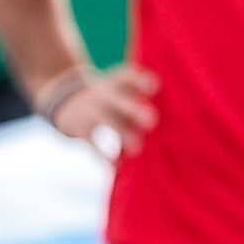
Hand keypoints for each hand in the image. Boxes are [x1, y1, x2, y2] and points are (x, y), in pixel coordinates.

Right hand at [36, 62, 159, 164]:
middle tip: (151, 121)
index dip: (142, 81)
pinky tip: (116, 166)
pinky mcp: (81, 129)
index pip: (131, 77)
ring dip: (125, 135)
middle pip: (120, 100)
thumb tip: (175, 124)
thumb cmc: (114, 100)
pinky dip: (104, 156)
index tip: (154, 87)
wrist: (68, 102)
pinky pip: (93, 144)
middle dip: (135, 110)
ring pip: (109, 122)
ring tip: (136, 150)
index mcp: (119, 81)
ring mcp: (92, 111)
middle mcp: (106, 93)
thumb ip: (145, 100)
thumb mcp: (123, 89)